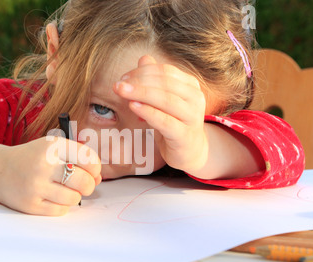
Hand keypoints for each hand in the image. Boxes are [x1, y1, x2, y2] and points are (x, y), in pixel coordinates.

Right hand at [0, 138, 101, 215]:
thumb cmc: (33, 159)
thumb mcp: (52, 148)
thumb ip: (77, 158)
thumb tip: (98, 179)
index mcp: (52, 146)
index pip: (89, 159)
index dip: (96, 169)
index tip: (92, 172)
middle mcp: (44, 164)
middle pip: (85, 182)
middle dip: (89, 186)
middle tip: (83, 186)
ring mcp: (36, 185)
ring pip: (74, 198)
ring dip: (75, 196)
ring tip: (65, 190)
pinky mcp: (30, 204)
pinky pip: (61, 210)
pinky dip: (62, 206)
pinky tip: (53, 197)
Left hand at [113, 55, 208, 173]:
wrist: (189, 151)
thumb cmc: (174, 122)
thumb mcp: (163, 100)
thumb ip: (154, 80)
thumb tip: (143, 59)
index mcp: (190, 85)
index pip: (165, 71)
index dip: (142, 72)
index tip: (123, 78)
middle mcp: (195, 98)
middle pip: (165, 83)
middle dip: (138, 81)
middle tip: (118, 85)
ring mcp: (192, 117)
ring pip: (166, 100)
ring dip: (141, 93)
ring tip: (121, 92)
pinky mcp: (184, 135)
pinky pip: (165, 121)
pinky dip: (148, 112)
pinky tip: (133, 106)